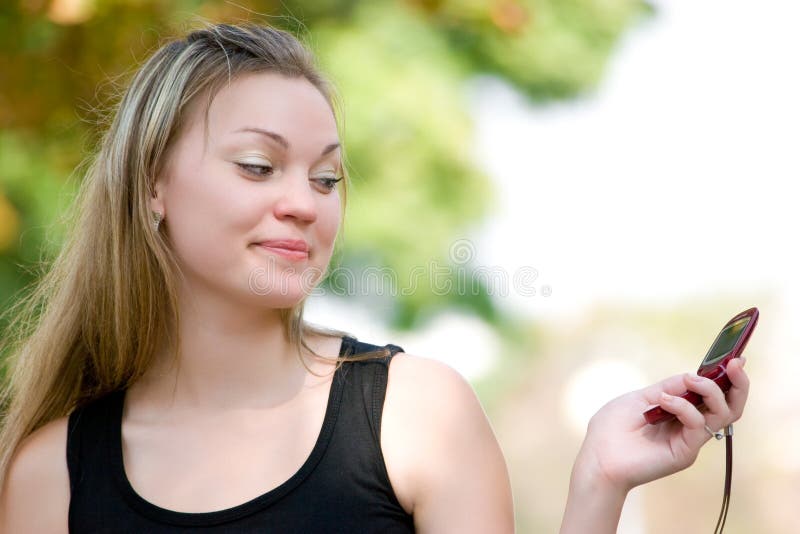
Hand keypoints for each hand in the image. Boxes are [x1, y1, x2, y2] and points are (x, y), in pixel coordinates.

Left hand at [574, 357, 748, 493]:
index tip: (733, 358)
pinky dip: (684, 407)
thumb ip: (667, 388)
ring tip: (691, 380)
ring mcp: (690, 439)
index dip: (725, 378)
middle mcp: (689, 425)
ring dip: (711, 391)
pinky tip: (663, 401)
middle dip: (737, 384)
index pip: (711, 395)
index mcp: (679, 411)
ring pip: (722, 414)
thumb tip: (692, 375)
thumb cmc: (612, 428)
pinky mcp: (686, 452)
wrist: (598, 457)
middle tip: (735, 366)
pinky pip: (698, 425)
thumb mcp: (640, 398)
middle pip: (729, 406)